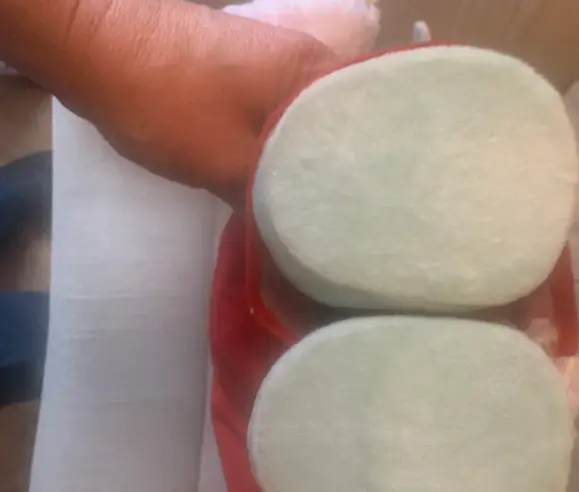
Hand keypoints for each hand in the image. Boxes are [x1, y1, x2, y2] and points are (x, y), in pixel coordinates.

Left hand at [0, 0, 341, 207]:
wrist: (95, 45)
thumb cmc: (166, 101)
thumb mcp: (226, 165)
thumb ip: (273, 205)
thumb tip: (301, 248)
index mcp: (318, 73)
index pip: (373, 132)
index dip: (371, 180)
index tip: (373, 221)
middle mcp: (310, 61)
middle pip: (345, 132)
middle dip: (342, 180)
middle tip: (347, 228)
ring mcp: (279, 63)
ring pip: (312, 128)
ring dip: (311, 169)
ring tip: (321, 215)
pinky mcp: (249, 72)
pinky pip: (285, 119)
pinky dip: (285, 152)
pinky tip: (283, 184)